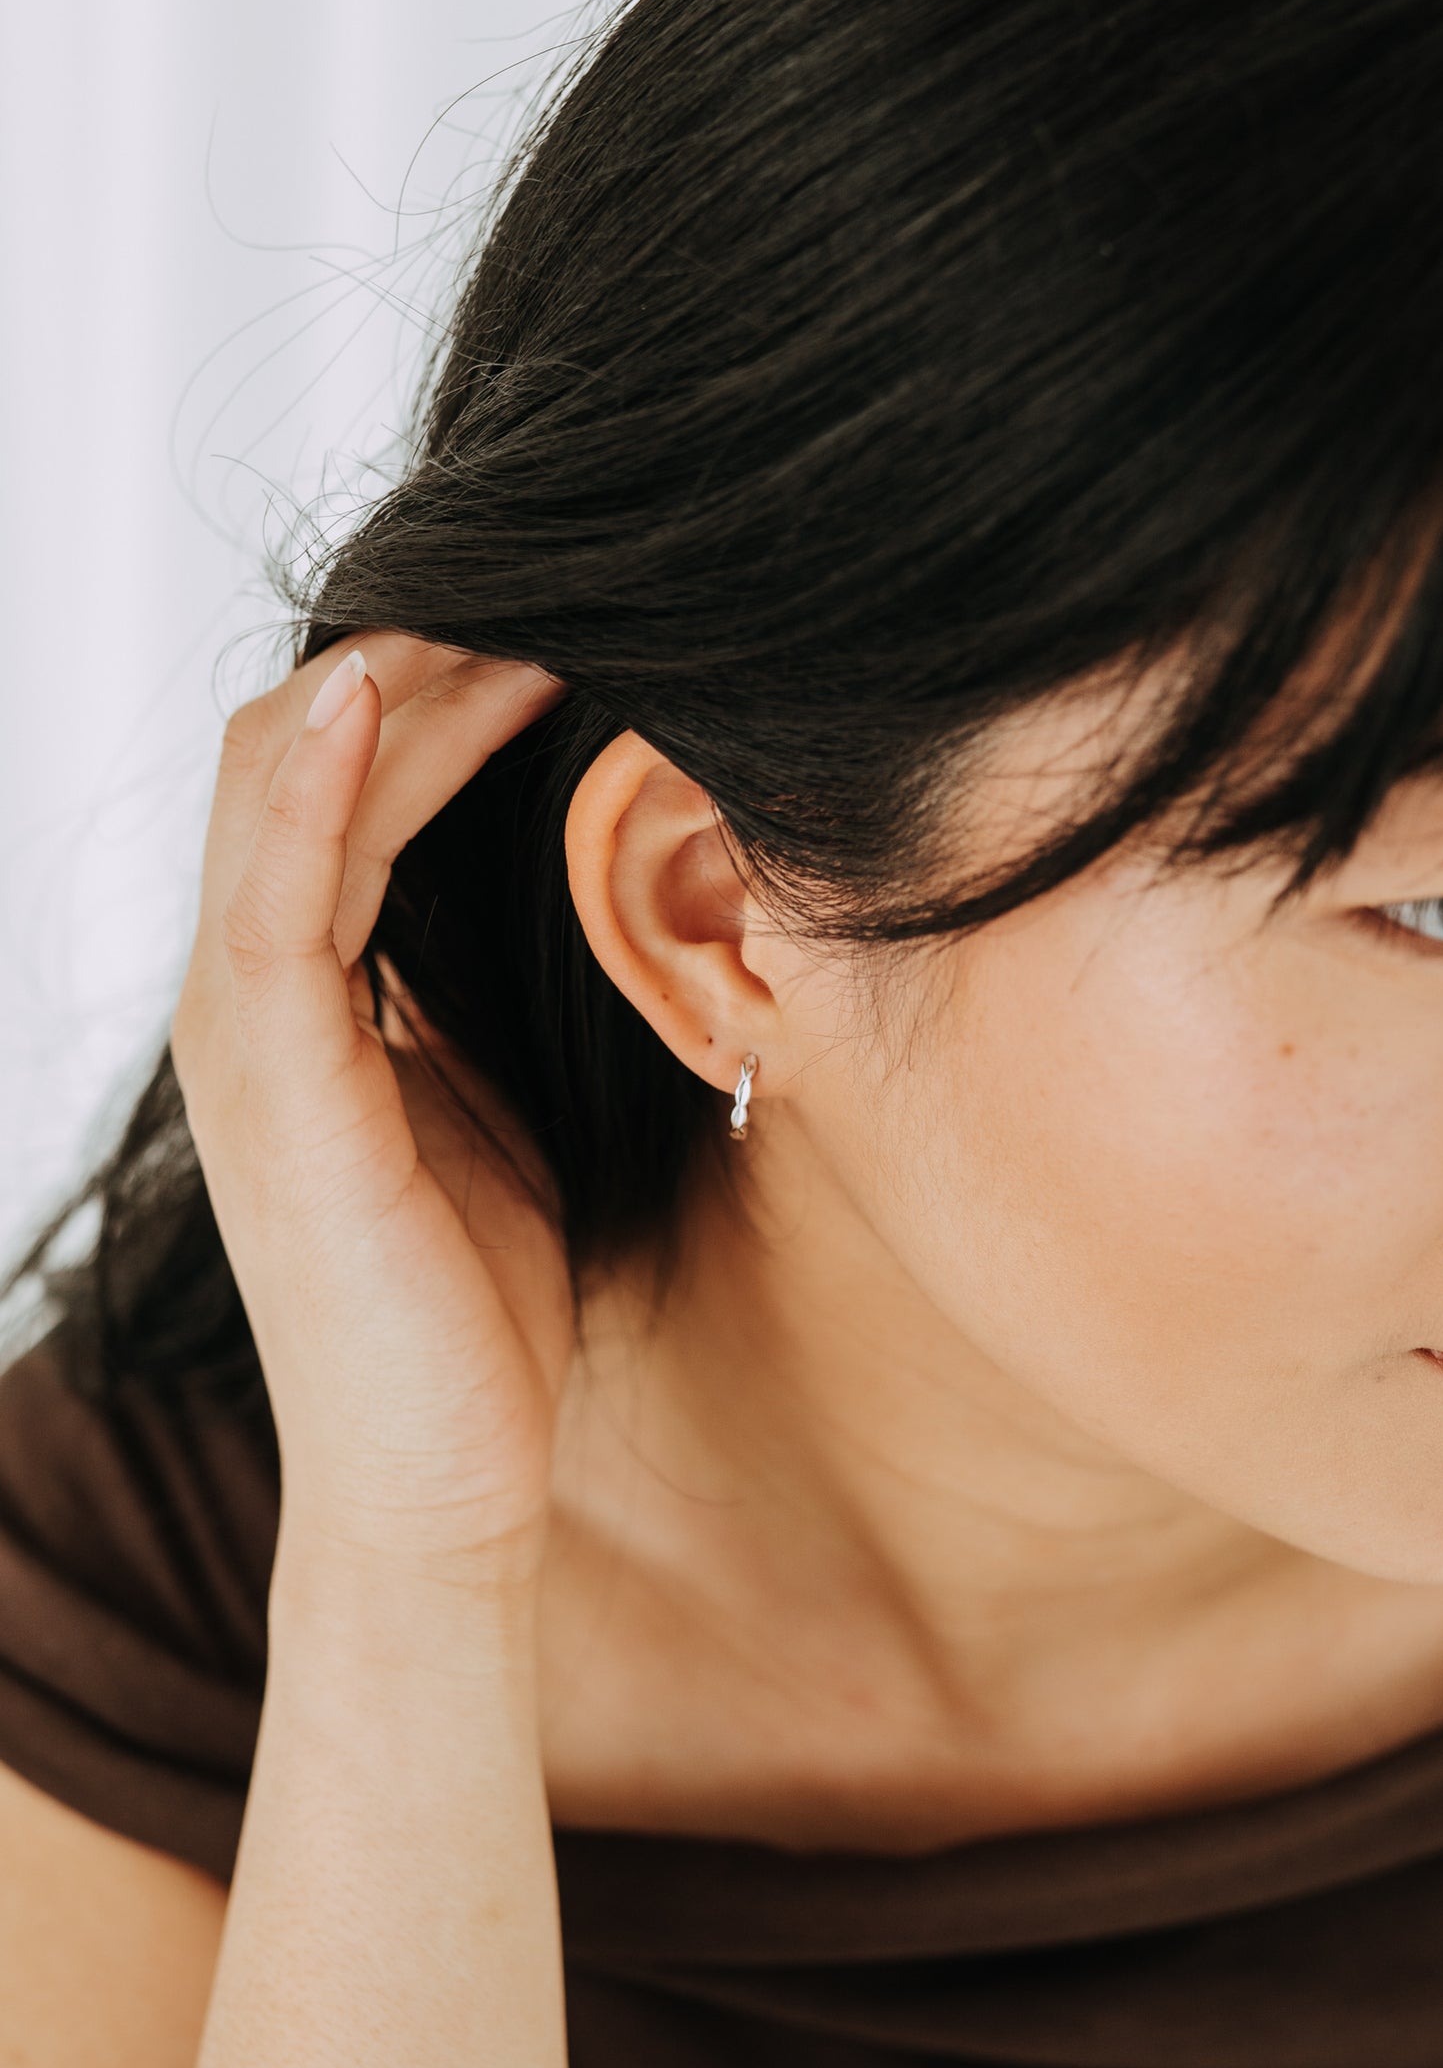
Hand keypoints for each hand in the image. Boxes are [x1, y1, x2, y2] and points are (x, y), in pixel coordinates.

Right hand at [170, 632, 573, 1590]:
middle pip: (303, 750)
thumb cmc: (474, 1303)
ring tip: (515, 602)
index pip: (341, 777)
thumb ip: (463, 990)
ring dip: (398, 681)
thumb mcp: (482, 1104)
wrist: (445, 1484)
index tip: (569, 622)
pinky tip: (392, 686)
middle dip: (426, 653)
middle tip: (561, 584)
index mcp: (308, 989)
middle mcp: (254, 989)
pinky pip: (279, 896)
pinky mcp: (277, 1086)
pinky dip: (321, 785)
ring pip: (285, 790)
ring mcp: (249, 1034)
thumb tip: (532, 877)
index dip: (439, 684)